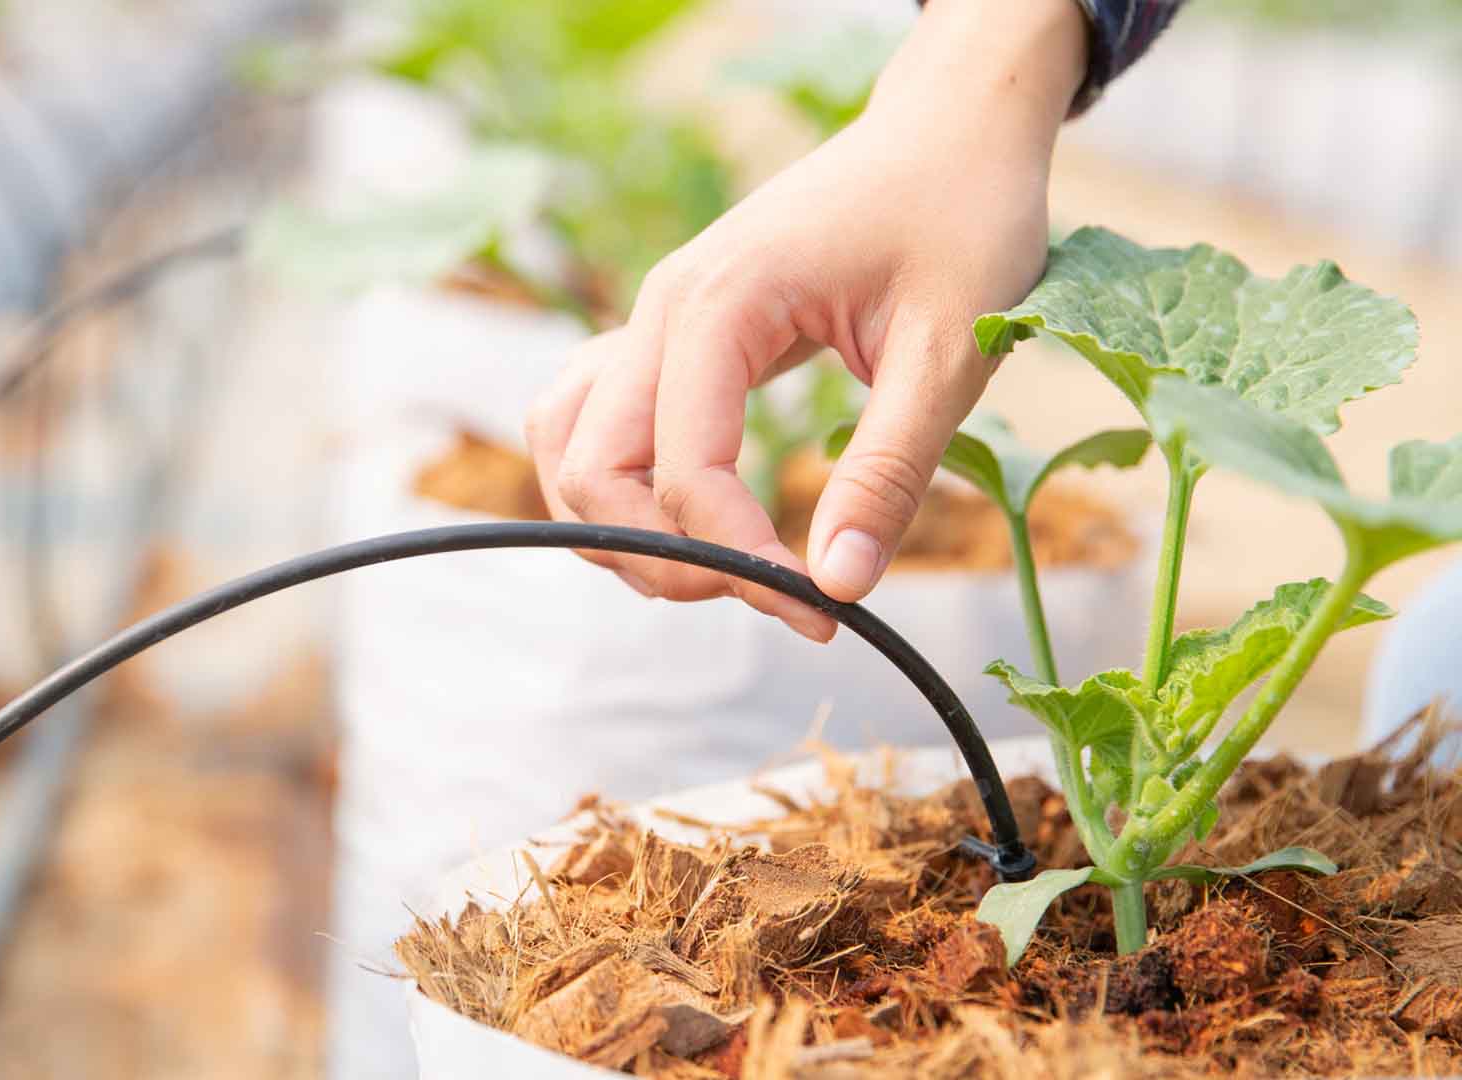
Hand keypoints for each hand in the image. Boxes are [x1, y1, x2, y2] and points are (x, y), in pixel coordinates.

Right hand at [525, 0, 1088, 641]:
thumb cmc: (960, 215)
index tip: (818, 611)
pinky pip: (594, 419)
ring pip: (571, 448)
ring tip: (719, 568)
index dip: (736, 558)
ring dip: (621, 526)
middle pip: (593, 469)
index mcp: (719, 304)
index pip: (682, 469)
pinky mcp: (670, 333)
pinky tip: (690, 513)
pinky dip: (620, 482)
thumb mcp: (949, 349)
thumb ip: (888, 472)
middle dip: (663, 557)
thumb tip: (838, 586)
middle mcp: (661, 308)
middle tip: (766, 597)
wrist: (948, 128)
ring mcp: (654, 318)